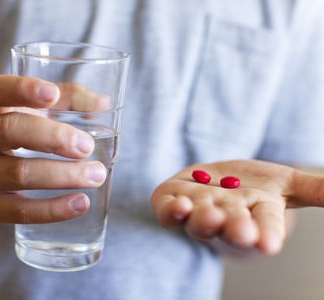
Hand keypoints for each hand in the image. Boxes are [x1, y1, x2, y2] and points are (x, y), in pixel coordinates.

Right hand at [0, 75, 106, 223]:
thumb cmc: (25, 132)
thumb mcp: (40, 109)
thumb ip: (71, 100)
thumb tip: (102, 102)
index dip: (22, 89)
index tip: (53, 93)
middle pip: (10, 131)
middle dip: (54, 138)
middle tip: (88, 146)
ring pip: (19, 174)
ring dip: (63, 176)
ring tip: (96, 175)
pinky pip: (20, 211)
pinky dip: (53, 209)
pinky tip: (81, 203)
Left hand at [151, 160, 322, 254]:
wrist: (213, 179)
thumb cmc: (249, 184)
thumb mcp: (286, 183)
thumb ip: (315, 190)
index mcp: (257, 215)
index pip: (266, 226)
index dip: (268, 234)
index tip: (269, 243)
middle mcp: (228, 218)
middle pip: (233, 226)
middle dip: (237, 230)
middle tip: (243, 233)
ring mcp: (198, 212)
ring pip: (200, 221)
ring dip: (204, 220)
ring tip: (212, 216)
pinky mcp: (173, 202)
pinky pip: (170, 211)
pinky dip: (173, 210)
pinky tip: (180, 204)